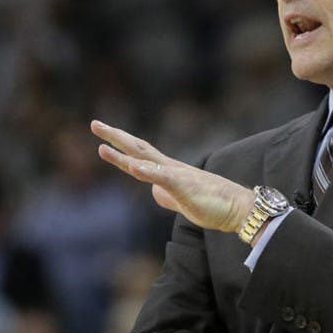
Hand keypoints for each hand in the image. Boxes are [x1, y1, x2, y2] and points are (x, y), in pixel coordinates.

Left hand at [91, 120, 254, 233]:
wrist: (238, 208)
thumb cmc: (213, 204)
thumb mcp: (182, 201)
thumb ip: (167, 195)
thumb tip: (154, 193)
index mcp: (168, 172)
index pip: (139, 155)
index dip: (119, 147)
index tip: (102, 138)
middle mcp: (170, 168)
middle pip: (138, 149)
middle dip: (115, 137)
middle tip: (95, 124)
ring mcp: (177, 176)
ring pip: (146, 160)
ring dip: (124, 153)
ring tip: (103, 145)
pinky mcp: (185, 186)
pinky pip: (162, 177)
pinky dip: (145, 171)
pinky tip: (131, 166)